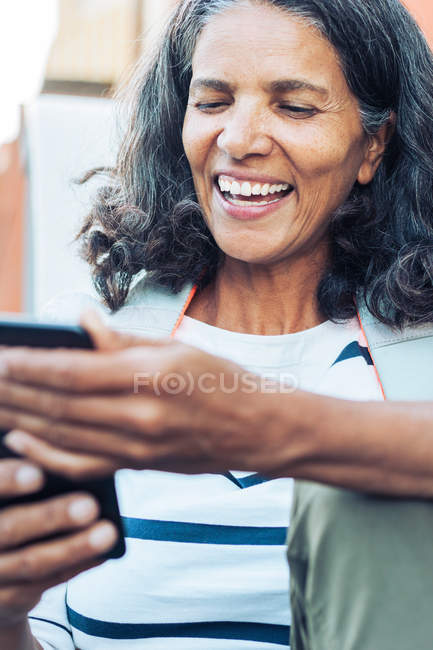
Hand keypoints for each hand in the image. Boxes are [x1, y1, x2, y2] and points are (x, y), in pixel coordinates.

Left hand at [0, 312, 288, 477]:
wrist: (257, 429)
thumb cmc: (223, 379)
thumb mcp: (178, 346)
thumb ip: (123, 338)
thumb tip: (81, 320)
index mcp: (150, 377)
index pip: (73, 371)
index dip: (30, 364)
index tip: (2, 354)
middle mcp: (139, 417)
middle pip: (58, 405)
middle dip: (14, 390)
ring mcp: (136, 449)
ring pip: (61, 436)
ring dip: (21, 418)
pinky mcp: (136, 467)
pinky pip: (80, 465)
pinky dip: (44, 455)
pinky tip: (19, 441)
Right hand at [0, 458, 117, 627]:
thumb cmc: (9, 513)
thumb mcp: (9, 499)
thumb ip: (23, 479)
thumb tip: (62, 466)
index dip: (8, 480)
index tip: (39, 474)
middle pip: (8, 529)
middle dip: (51, 517)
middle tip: (90, 506)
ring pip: (31, 562)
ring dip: (73, 548)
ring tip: (107, 532)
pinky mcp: (5, 600)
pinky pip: (44, 584)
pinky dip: (75, 567)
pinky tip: (102, 555)